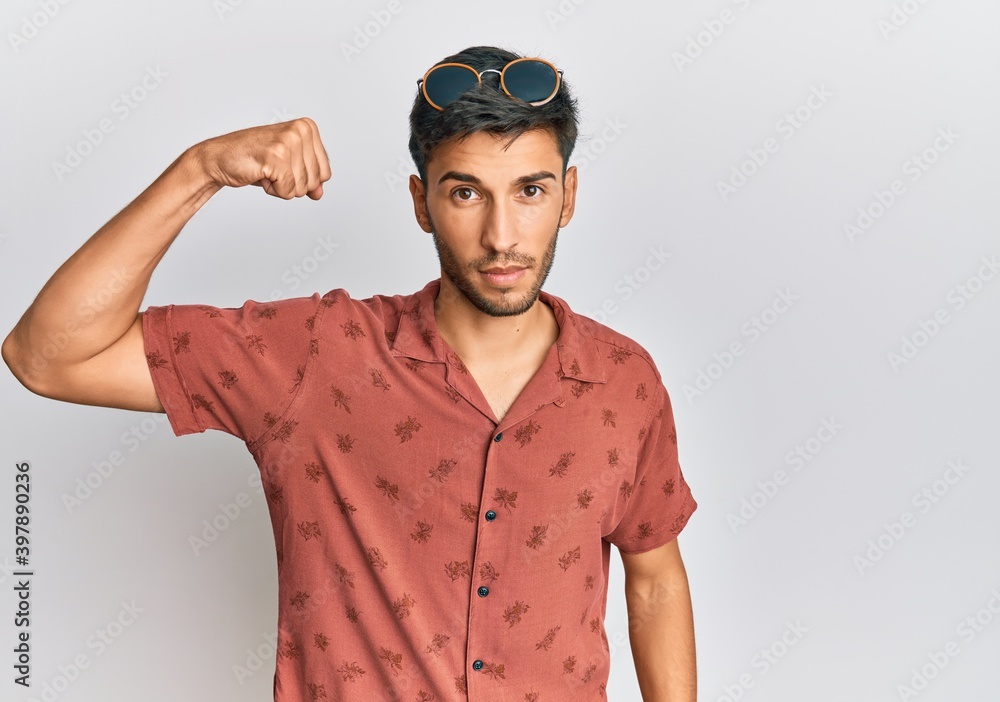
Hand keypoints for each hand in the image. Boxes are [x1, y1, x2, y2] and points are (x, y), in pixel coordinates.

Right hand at [195, 118, 331, 199]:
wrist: (219, 157)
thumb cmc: (253, 158)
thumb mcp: (288, 165)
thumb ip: (308, 177)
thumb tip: (319, 194)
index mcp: (307, 128)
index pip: (325, 172)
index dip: (304, 179)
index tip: (284, 165)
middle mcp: (300, 131)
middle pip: (315, 181)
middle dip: (293, 183)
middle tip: (273, 168)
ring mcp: (288, 143)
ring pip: (301, 188)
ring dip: (281, 186)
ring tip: (266, 169)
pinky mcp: (275, 157)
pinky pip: (287, 191)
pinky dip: (273, 190)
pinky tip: (261, 174)